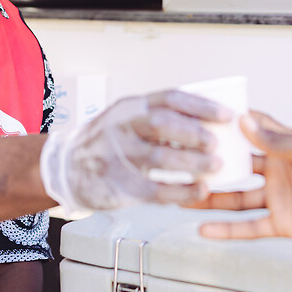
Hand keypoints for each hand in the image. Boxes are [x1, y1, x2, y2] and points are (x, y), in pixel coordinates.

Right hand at [40, 90, 230, 211]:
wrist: (65, 168)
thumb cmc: (106, 142)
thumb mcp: (127, 120)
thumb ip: (159, 120)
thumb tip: (206, 123)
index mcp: (130, 107)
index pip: (169, 98)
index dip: (200, 106)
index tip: (226, 114)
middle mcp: (122, 126)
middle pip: (161, 122)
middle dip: (193, 132)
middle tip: (217, 142)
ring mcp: (118, 155)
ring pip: (158, 156)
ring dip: (191, 162)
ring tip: (214, 167)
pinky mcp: (118, 184)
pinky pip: (154, 189)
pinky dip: (180, 192)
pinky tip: (199, 192)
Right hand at [194, 112, 291, 243]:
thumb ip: (278, 141)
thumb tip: (245, 122)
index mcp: (286, 145)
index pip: (250, 130)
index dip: (226, 124)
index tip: (197, 117)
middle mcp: (278, 170)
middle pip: (236, 166)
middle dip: (211, 163)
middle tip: (180, 159)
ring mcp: (279, 197)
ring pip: (236, 198)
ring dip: (211, 196)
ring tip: (183, 194)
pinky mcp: (285, 222)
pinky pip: (250, 227)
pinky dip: (228, 230)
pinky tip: (206, 229)